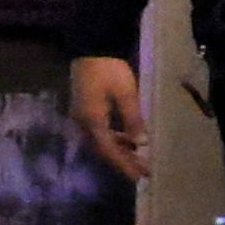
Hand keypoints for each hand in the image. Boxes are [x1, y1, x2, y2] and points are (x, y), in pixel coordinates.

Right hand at [70, 55, 146, 183]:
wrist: (91, 48)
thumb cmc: (110, 70)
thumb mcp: (126, 94)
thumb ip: (133, 120)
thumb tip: (141, 143)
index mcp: (91, 121)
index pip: (109, 150)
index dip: (124, 164)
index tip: (139, 176)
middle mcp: (82, 122)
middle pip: (103, 148)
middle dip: (123, 160)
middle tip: (142, 171)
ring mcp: (82, 115)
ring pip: (101, 140)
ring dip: (119, 149)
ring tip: (139, 158)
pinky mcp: (85, 108)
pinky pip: (100, 131)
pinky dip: (114, 138)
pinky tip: (128, 139)